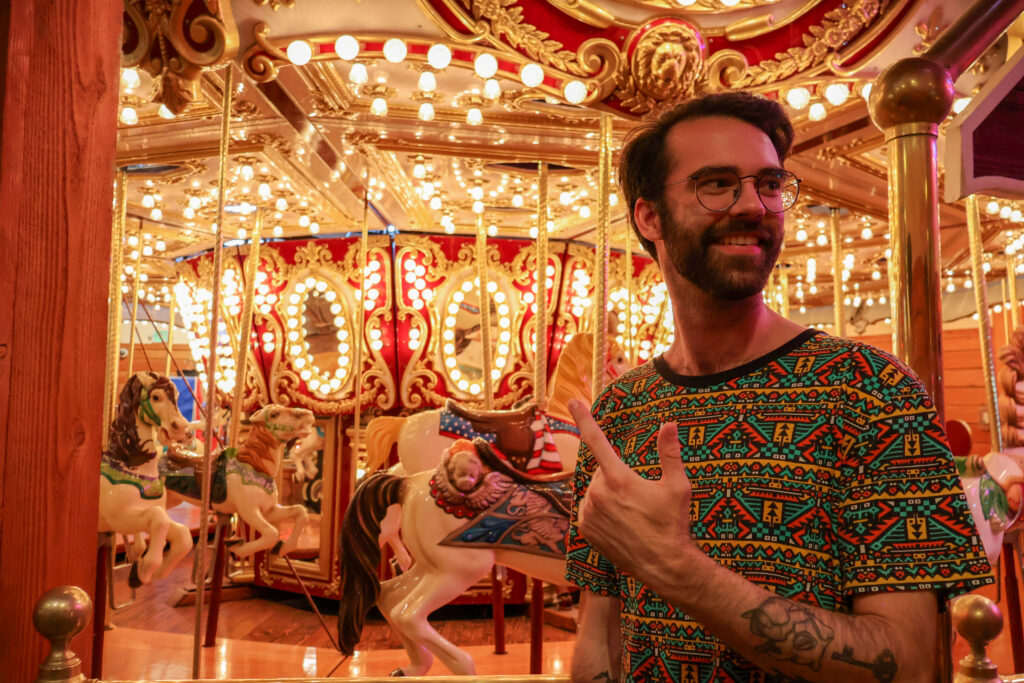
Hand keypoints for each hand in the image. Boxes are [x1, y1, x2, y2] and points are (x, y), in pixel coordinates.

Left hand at [568, 399, 695, 582]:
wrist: (663, 564)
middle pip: (601, 471)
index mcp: (619, 478)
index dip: (584, 418)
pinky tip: (620, 523)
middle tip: (639, 496)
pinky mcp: (585, 529)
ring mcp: (589, 512)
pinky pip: (588, 509)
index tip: (572, 401)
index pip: (597, 440)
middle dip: (615, 476)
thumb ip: (670, 453)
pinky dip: (600, 510)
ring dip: (607, 494)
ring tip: (631, 513)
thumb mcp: (677, 486)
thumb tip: (669, 425)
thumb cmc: (673, 524)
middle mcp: (598, 493)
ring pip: (594, 490)